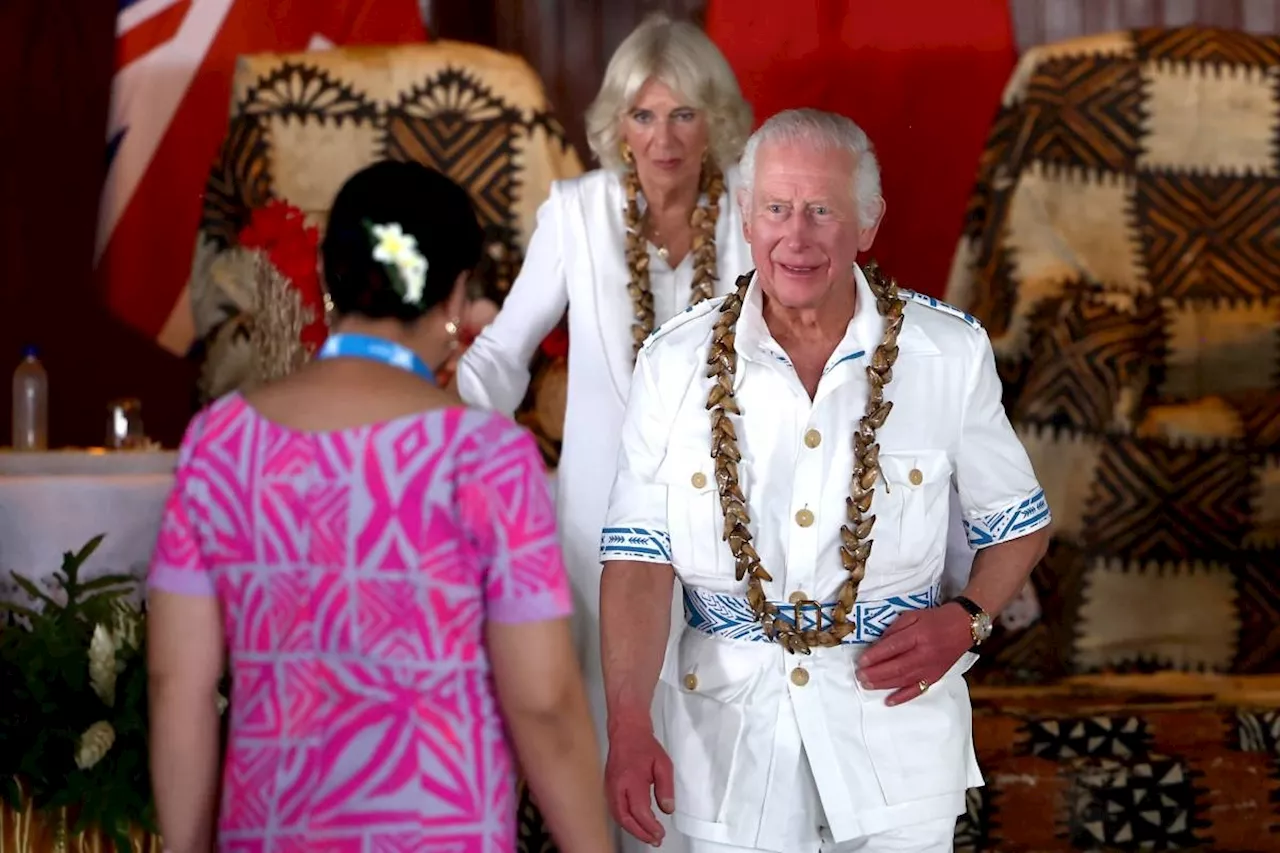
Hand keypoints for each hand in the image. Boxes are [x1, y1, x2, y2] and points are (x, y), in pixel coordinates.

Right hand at [605, 720, 673, 846]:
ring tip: (648, 835)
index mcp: (632, 780)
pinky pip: (615, 810)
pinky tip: (636, 824)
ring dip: (633, 829)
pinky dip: (626, 821)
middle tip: (655, 839)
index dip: (650, 826)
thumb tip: (667, 809)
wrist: (627, 732)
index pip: (639, 811)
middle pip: (625, 819)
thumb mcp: (663, 764)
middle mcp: (617, 786)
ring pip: (618, 816)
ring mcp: (610, 788)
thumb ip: (666, 788)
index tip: (660, 833)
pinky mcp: (608, 788)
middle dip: (640, 833)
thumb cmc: (645, 746)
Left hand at [856, 604, 972, 705]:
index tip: (861, 661)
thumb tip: (878, 644)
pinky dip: (902, 697)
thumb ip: (895, 629)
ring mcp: (930, 668)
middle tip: (859, 676)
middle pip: (897, 667)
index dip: (876, 655)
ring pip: (903, 680)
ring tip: (866, 685)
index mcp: (918, 635)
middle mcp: (925, 654)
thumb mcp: (913, 615)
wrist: (964, 627)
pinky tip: (889, 701)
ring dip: (883, 684)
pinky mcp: (935, 677)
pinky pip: (917, 690)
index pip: (893, 647)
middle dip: (875, 673)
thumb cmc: (936, 619)